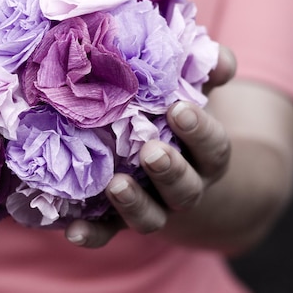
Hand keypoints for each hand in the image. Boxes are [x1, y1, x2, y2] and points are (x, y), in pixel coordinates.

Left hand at [64, 45, 235, 247]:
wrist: (172, 174)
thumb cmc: (177, 124)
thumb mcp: (195, 97)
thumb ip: (205, 75)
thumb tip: (221, 58)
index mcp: (205, 157)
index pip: (213, 148)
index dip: (200, 131)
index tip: (179, 109)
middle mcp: (183, 189)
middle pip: (185, 188)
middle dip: (169, 170)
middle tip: (151, 152)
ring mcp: (152, 208)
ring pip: (150, 218)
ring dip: (134, 204)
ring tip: (116, 185)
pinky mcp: (118, 222)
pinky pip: (107, 233)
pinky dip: (91, 235)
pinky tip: (71, 230)